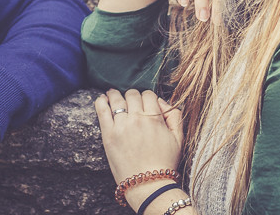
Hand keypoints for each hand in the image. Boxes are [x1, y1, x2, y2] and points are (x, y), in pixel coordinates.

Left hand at [95, 88, 182, 207]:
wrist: (148, 185)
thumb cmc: (165, 163)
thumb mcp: (179, 139)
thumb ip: (174, 116)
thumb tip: (161, 101)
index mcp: (155, 118)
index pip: (149, 94)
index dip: (147, 97)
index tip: (144, 103)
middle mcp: (137, 118)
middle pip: (133, 94)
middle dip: (133, 97)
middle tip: (130, 102)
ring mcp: (121, 125)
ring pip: (117, 99)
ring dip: (115, 94)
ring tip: (112, 94)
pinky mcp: (108, 134)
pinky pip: (101, 109)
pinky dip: (101, 101)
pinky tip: (102, 99)